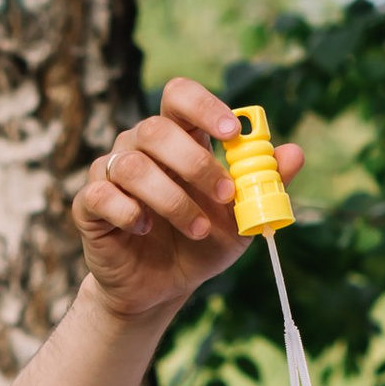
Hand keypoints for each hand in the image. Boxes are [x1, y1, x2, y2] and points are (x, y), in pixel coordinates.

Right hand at [72, 78, 303, 326]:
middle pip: (157, 130)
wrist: (161, 288)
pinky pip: (102, 195)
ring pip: (132, 166)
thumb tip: (295, 153)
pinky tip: (145, 230)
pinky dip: (130, 213)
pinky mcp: (89, 205)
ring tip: (197, 229)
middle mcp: (139, 147)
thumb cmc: (200, 244)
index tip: (231, 134)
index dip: (203, 107)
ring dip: (173, 200)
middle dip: (196, 164)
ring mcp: (110, 173)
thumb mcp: (242, 217)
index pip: (180, 97)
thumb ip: (265, 184)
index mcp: (177, 138)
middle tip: (224, 196)